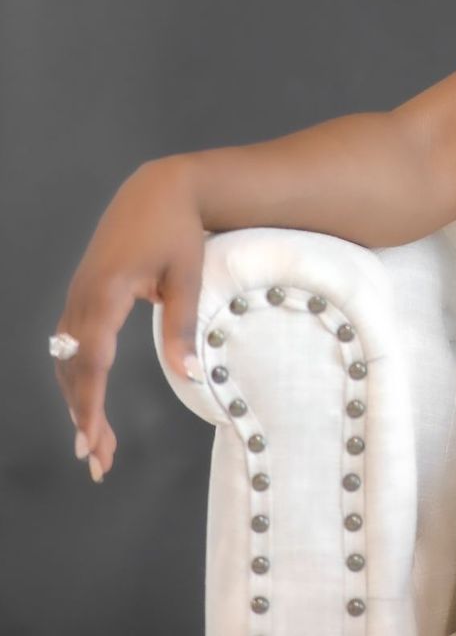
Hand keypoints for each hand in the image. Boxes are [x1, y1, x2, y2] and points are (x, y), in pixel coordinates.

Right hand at [54, 158, 208, 482]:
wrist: (159, 190)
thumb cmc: (179, 231)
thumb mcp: (188, 277)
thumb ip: (183, 327)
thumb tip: (190, 375)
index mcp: (107, 294)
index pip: (92, 361)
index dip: (89, 405)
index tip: (90, 441)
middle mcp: (83, 299)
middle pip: (74, 370)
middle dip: (84, 417)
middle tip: (98, 461)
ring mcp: (78, 297)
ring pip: (68, 362)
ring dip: (79, 403)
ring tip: (98, 445)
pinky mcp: (83, 297)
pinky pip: (72, 346)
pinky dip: (78, 379)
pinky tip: (87, 405)